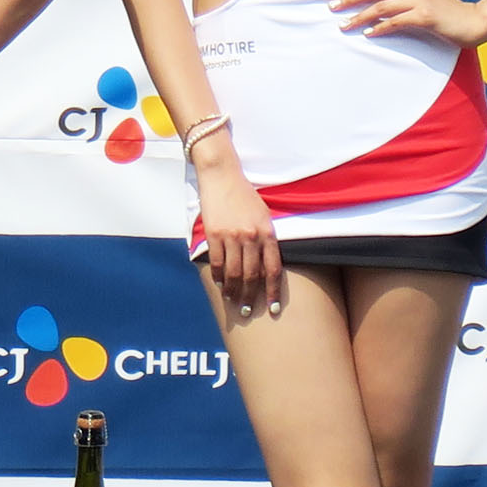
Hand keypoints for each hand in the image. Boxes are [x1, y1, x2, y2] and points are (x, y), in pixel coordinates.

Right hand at [193, 164, 283, 313]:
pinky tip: (220, 284)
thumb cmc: (245, 196)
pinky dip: (218, 276)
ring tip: (234, 302)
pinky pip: (216, 262)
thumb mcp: (264, 215)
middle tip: (249, 311)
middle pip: (252, 275)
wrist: (222, 176)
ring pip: (234, 272)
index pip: (273, 269)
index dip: (273, 291)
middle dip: (251, 297)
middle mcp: (251, 236)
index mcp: (267, 233)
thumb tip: (266, 265)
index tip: (273, 308)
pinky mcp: (213, 234)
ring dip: (234, 291)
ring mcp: (231, 236)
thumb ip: (267, 239)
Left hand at [335, 0, 486, 47]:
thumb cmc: (457, 7)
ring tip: (343, 25)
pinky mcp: (423, 18)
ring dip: (359, 16)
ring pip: (380, 6)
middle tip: (332, 5)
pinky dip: (379, 28)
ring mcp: (418, 2)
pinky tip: (368, 34)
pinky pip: (395, 22)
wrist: (475, 23)